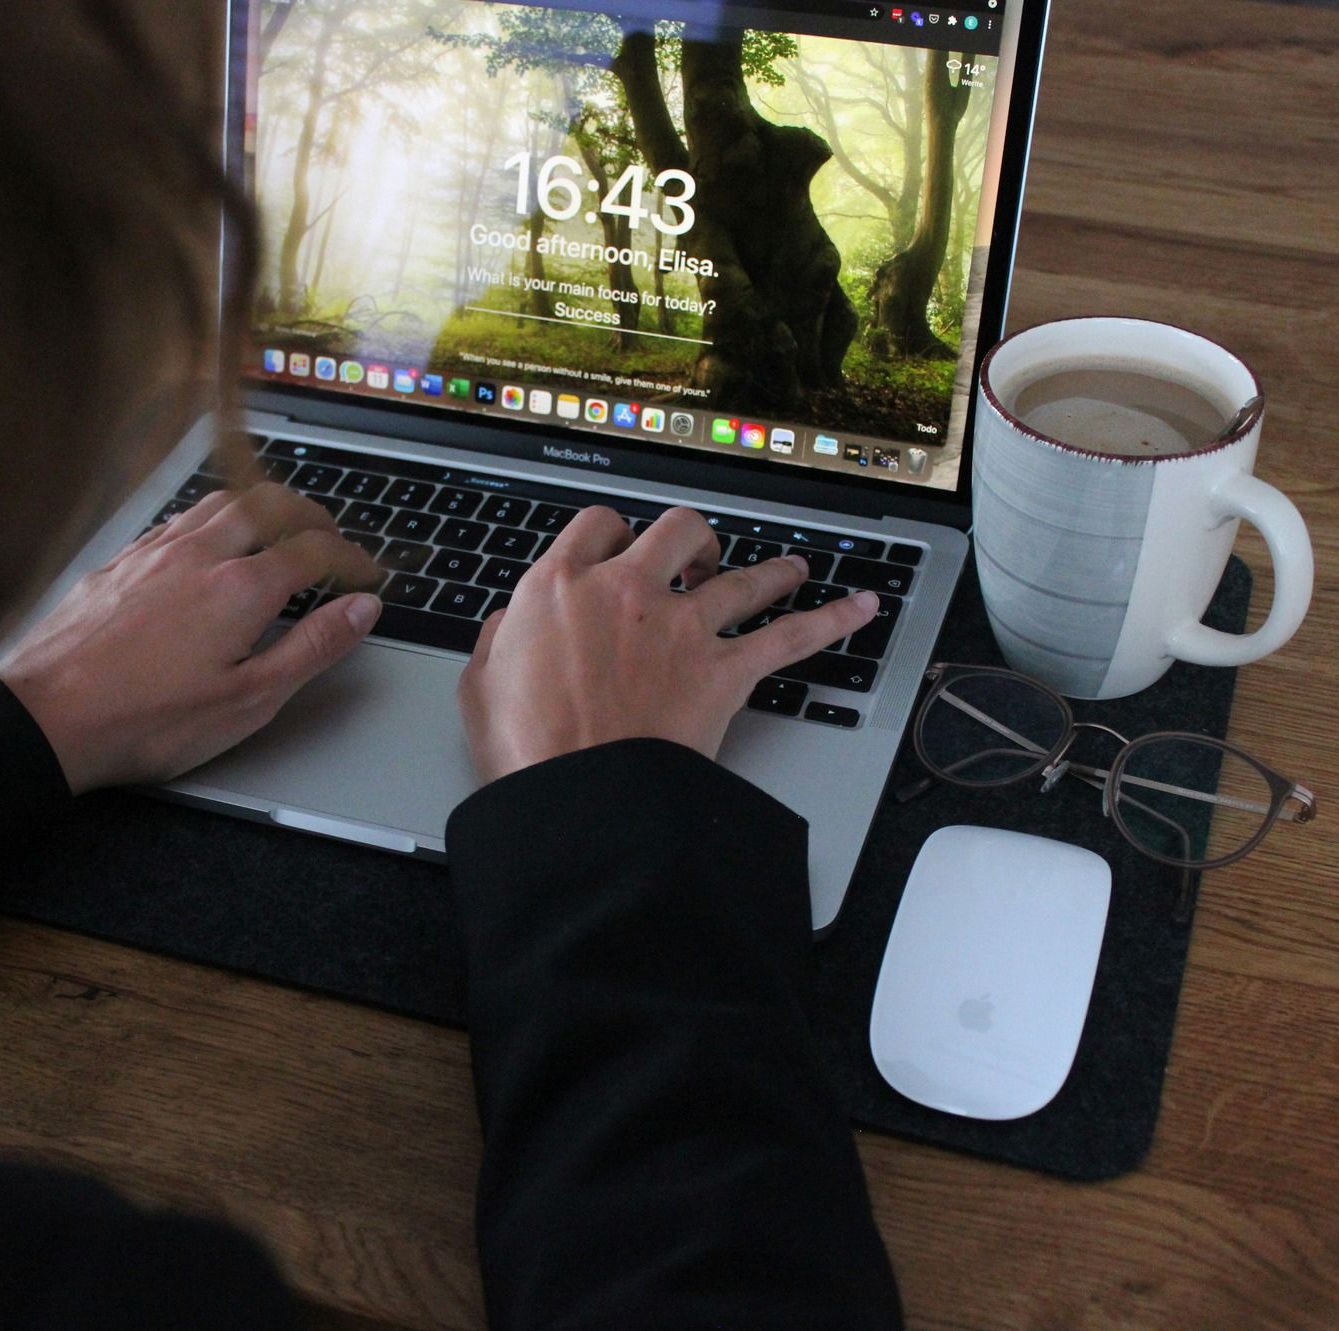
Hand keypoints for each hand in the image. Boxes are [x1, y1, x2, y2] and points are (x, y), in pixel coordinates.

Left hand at [0, 484, 382, 793]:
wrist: (45, 719)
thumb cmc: (144, 720)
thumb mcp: (250, 700)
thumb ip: (312, 648)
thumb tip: (360, 610)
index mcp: (239, 589)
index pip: (313, 551)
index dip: (351, 558)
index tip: (366, 574)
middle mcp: (197, 555)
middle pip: (268, 505)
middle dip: (310, 513)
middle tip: (331, 535)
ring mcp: (152, 553)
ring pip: (219, 502)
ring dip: (260, 506)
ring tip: (277, 526)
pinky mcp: (117, 562)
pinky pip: (176, 519)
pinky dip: (211, 519)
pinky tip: (206, 543)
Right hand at [458, 505, 878, 783]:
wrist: (578, 796)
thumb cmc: (526, 749)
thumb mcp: (480, 685)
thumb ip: (499, 640)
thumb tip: (509, 625)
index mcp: (560, 585)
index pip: (596, 526)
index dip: (611, 533)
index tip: (617, 548)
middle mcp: (628, 590)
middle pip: (675, 529)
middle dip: (689, 538)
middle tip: (694, 556)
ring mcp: (683, 626)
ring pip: (741, 575)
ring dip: (769, 570)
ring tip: (788, 569)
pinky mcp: (724, 670)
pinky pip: (791, 635)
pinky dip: (830, 621)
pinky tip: (859, 608)